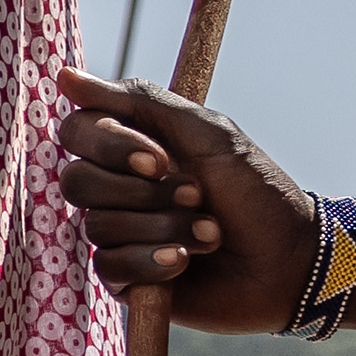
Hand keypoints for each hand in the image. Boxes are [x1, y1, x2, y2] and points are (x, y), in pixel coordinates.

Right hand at [51, 66, 320, 335]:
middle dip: (142, 193)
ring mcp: (122, 234)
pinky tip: (186, 261)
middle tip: (196, 195)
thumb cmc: (254, 190)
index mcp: (132, 146)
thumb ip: (139, 100)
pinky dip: (153, 261)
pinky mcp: (129, 280)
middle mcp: (119, 187)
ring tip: (208, 233)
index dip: (109, 145)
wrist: (291, 261)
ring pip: (98, 225)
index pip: (77, 131)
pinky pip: (110, 267)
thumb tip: (64, 75)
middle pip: (77, 181)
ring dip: (162, 227)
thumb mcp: (205, 132)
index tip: (158, 160)